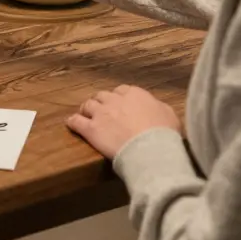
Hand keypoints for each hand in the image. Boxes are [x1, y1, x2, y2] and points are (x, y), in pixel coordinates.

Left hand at [65, 85, 181, 158]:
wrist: (151, 149)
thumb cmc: (164, 133)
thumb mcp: (169, 114)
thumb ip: (158, 107)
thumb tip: (155, 108)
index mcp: (135, 94)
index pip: (122, 90)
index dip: (119, 97)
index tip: (120, 104)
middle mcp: (115, 100)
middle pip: (103, 96)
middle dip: (102, 102)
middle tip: (101, 110)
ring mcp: (101, 113)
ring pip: (88, 105)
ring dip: (87, 109)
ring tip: (85, 114)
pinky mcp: (91, 129)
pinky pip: (76, 122)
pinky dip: (73, 122)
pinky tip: (71, 123)